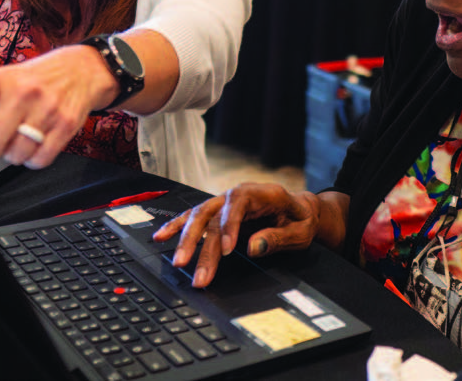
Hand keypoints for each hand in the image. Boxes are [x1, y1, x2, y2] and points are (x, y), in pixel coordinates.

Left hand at [0, 44, 117, 167]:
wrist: (82, 69)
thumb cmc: (40, 79)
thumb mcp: (7, 78)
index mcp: (2, 79)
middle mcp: (24, 92)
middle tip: (0, 140)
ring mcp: (47, 109)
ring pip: (16, 155)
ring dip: (15, 155)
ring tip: (21, 142)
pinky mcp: (67, 124)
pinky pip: (40, 159)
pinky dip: (34, 160)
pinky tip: (36, 147)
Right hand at [152, 182, 320, 287]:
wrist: (299, 210)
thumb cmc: (300, 219)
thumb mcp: (300, 230)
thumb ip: (278, 237)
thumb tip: (254, 246)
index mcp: (262, 193)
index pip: (239, 203)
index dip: (229, 225)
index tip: (226, 250)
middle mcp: (239, 194)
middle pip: (214, 214)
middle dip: (201, 242)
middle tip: (193, 269)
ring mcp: (225, 201)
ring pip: (200, 216)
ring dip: (186, 239)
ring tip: (178, 262)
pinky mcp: (217, 212)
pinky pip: (194, 217)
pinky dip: (177, 225)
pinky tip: (161, 236)